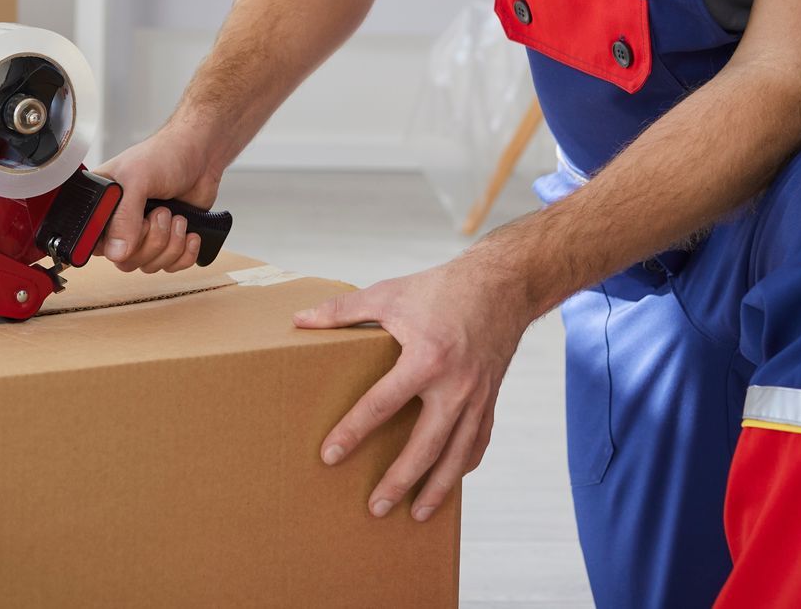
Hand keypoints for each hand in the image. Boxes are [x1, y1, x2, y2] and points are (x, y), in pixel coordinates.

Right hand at [93, 124, 222, 273]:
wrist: (201, 155)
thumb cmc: (165, 155)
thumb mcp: (138, 179)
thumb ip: (124, 215)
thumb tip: (118, 252)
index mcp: (101, 206)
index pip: (93, 243)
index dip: (114, 243)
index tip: (136, 227)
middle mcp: (119, 223)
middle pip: (124, 260)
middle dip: (151, 241)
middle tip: (161, 213)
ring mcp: (144, 234)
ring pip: (148, 265)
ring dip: (170, 244)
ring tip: (177, 216)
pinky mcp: (167, 243)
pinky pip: (170, 267)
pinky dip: (184, 254)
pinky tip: (190, 233)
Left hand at [293, 256, 529, 522]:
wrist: (501, 285)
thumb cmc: (440, 289)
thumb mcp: (388, 294)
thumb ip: (342, 310)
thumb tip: (299, 320)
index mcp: (426, 358)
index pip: (381, 404)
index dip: (353, 432)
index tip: (329, 456)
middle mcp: (455, 385)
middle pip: (425, 445)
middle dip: (399, 480)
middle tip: (375, 507)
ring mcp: (477, 396)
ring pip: (456, 454)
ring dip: (436, 488)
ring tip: (415, 514)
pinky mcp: (490, 399)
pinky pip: (478, 441)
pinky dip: (463, 465)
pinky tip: (448, 481)